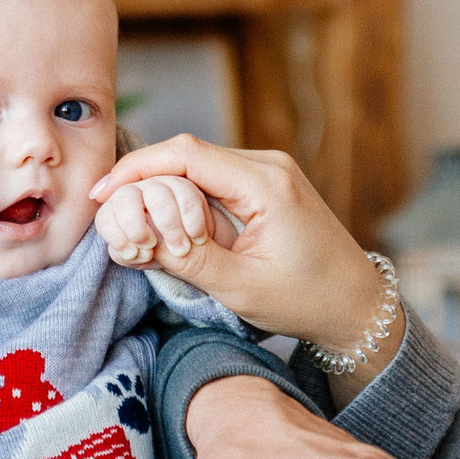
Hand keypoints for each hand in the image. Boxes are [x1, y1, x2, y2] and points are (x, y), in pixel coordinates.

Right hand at [91, 138, 381, 358]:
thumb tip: (138, 235)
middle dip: (143, 177)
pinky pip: (214, 178)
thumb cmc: (307, 300)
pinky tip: (164, 217)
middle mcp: (268, 165)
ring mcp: (270, 171)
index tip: (102, 193)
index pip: (186, 154)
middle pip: (188, 153)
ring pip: (198, 164)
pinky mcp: (268, 184)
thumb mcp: (240, 287)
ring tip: (133, 217)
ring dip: (163, 186)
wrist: (357, 305)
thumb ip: (187, 258)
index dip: (136, 168)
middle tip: (109, 208)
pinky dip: (185, 193)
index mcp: (265, 183)